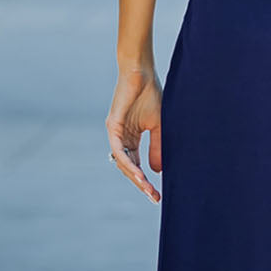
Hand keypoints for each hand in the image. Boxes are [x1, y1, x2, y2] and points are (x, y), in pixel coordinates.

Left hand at [106, 68, 163, 202]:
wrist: (141, 73)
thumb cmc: (151, 95)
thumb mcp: (158, 127)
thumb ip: (157, 148)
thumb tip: (157, 172)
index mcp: (131, 138)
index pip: (137, 165)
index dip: (146, 181)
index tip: (157, 195)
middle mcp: (121, 138)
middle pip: (129, 168)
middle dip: (141, 184)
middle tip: (154, 197)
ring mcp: (115, 133)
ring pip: (123, 163)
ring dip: (135, 177)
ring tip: (148, 189)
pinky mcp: (112, 126)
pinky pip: (119, 151)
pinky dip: (129, 163)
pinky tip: (140, 174)